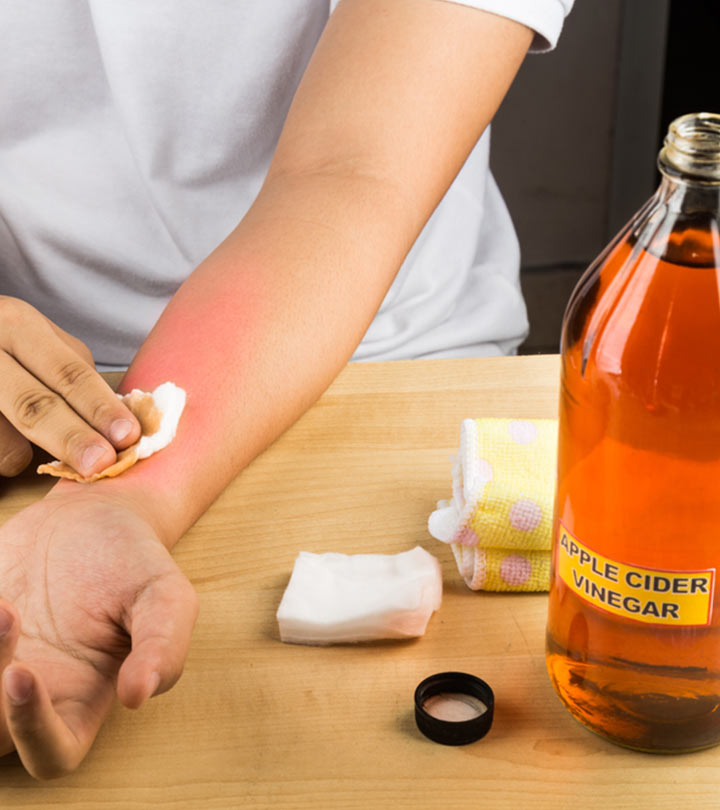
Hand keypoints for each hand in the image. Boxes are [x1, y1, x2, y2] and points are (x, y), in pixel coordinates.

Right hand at [0, 296, 140, 478]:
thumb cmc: (4, 347)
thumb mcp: (34, 339)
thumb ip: (69, 371)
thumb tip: (113, 424)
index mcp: (18, 325)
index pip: (69, 373)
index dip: (100, 408)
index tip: (128, 435)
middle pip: (35, 405)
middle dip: (72, 439)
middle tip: (100, 464)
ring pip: (6, 442)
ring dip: (20, 455)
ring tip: (14, 439)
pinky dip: (0, 458)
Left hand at [0, 486, 197, 778]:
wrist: (92, 513)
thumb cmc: (136, 561)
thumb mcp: (166, 595)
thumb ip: (164, 645)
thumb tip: (138, 695)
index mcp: (83, 694)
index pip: (53, 754)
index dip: (32, 733)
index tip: (22, 674)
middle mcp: (34, 688)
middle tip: (6, 617)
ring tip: (0, 602)